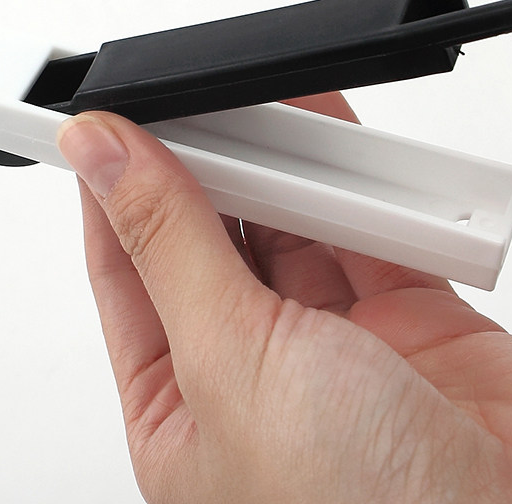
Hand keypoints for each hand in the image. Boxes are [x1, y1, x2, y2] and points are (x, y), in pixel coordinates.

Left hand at [59, 95, 511, 502]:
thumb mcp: (229, 364)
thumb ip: (170, 245)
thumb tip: (102, 158)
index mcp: (183, 405)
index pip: (128, 273)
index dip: (112, 195)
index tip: (104, 127)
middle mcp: (255, 372)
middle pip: (209, 238)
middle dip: (202, 169)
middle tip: (191, 106)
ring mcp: (335, 341)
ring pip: (291, 223)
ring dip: (280, 168)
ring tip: (256, 113)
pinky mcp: (408, 315)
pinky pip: (369, 224)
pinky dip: (355, 179)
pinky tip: (330, 138)